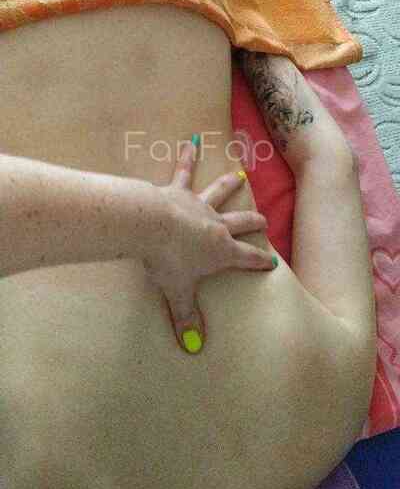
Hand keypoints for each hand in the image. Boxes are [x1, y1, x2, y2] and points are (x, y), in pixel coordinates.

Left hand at [143, 137, 277, 354]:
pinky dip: (187, 156)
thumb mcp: (177, 293)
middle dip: (254, 222)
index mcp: (221, 251)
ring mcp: (198, 205)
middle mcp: (216, 225)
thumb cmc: (167, 261)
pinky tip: (190, 141)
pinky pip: (184, 171)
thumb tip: (194, 348)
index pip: (248, 258)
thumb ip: (186, 317)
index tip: (272, 263)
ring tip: (240, 174)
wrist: (151, 226)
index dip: (260, 262)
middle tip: (263, 219)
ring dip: (230, 184)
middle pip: (242, 223)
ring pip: (220, 193)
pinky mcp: (178, 190)